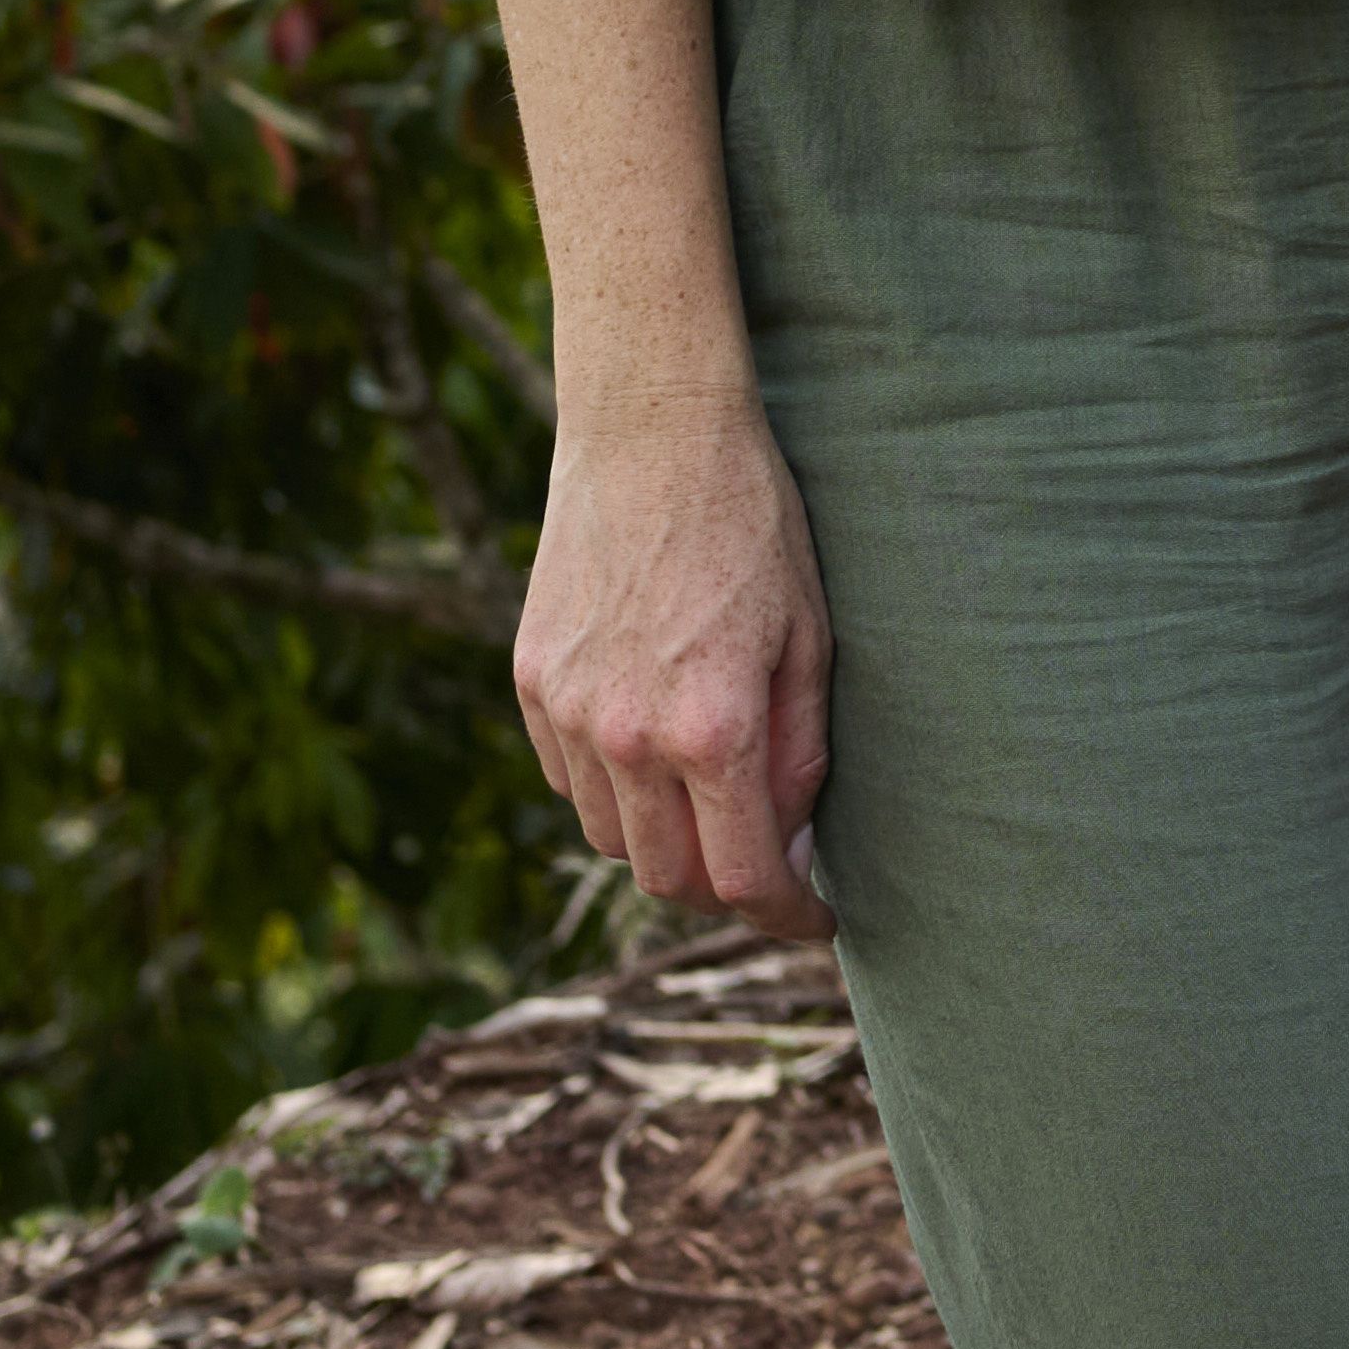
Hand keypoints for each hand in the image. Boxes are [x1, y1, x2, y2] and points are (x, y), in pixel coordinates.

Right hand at [510, 368, 833, 936]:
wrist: (652, 431)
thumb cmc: (754, 523)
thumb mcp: (812, 638)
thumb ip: (802, 755)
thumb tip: (795, 846)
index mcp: (712, 729)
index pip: (745, 879)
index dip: (790, 916)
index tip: (818, 918)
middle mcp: (627, 736)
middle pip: (670, 879)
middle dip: (728, 889)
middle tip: (773, 864)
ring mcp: (567, 712)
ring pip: (612, 841)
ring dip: (666, 846)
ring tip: (714, 804)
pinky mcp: (530, 682)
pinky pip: (569, 783)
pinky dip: (613, 793)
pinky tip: (653, 753)